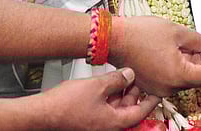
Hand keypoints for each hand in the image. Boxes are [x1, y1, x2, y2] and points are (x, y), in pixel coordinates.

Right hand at [38, 67, 159, 129]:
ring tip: (123, 77)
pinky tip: (106, 83)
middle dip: (135, 94)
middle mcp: (107, 126)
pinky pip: (105, 108)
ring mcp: (97, 124)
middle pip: (129, 111)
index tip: (158, 92)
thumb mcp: (97, 86)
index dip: (151, 101)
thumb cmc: (65, 106)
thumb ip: (117, 80)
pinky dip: (109, 97)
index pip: (140, 113)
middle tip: (138, 78)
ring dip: (121, 94)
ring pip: (116, 109)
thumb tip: (130, 75)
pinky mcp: (88, 119)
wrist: (42, 113)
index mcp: (114, 123)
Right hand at [111, 16, 200, 96]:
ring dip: (185, 63)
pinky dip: (173, 67)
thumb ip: (198, 41)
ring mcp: (157, 88)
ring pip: (181, 79)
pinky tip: (167, 50)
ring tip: (177, 43)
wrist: (114, 39)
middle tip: (194, 43)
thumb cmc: (142, 34)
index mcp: (178, 76)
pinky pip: (168, 79)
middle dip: (198, 61)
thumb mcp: (177, 32)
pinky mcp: (149, 85)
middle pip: (194, 79)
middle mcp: (168, 87)